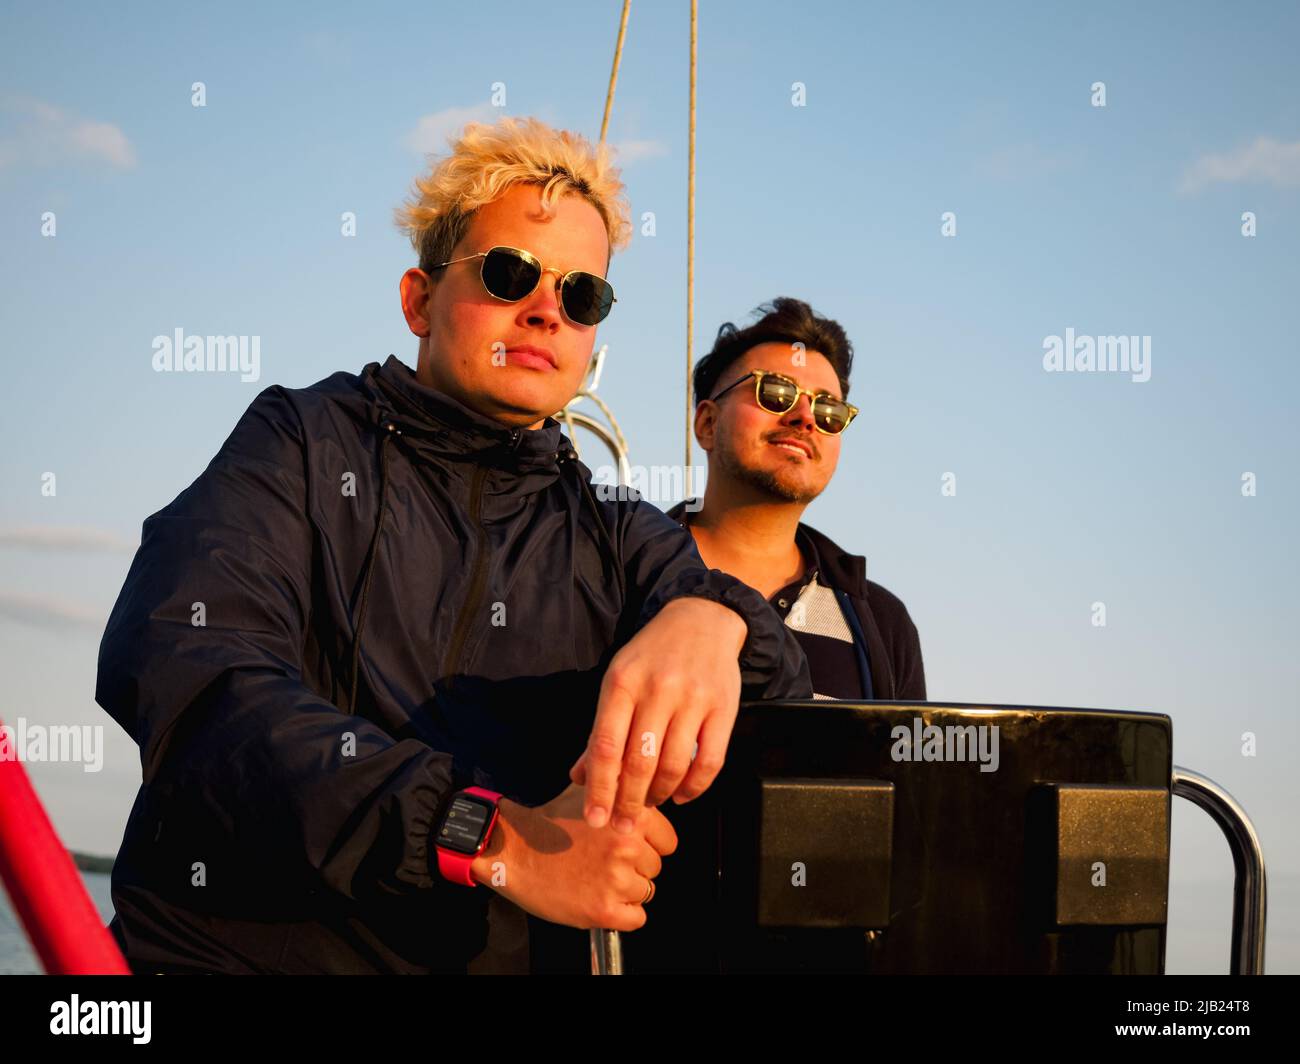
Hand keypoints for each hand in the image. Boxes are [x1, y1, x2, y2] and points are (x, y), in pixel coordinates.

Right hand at [471, 784, 676, 931]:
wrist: (513, 851)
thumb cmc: (548, 823)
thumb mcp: (588, 791)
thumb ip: (620, 785)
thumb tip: (640, 777)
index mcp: (630, 817)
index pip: (668, 841)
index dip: (648, 844)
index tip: (629, 845)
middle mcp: (628, 847)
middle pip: (656, 867)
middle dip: (635, 867)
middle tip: (603, 861)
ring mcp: (617, 880)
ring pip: (646, 892)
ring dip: (625, 889)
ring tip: (596, 877)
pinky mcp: (604, 910)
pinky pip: (636, 919)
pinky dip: (621, 913)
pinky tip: (598, 897)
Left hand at [567, 596, 746, 832]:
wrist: (702, 619)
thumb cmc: (652, 655)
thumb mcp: (619, 681)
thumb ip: (601, 730)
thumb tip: (579, 777)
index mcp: (622, 682)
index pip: (605, 746)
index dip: (599, 788)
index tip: (595, 819)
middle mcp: (657, 689)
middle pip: (639, 762)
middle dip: (629, 803)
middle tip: (623, 826)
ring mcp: (693, 698)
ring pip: (673, 766)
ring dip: (660, 795)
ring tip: (652, 803)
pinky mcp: (724, 707)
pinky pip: (710, 761)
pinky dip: (694, 787)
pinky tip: (682, 794)